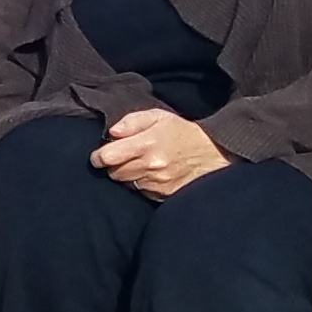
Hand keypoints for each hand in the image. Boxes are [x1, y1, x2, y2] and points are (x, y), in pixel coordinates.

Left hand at [94, 106, 229, 195]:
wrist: (214, 154)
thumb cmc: (183, 133)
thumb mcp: (159, 116)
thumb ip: (132, 121)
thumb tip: (112, 133)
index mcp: (146, 144)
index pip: (108, 157)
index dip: (98, 157)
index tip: (99, 155)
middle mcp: (150, 166)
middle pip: (114, 173)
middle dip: (113, 166)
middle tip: (123, 157)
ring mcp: (157, 183)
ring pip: (126, 183)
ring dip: (126, 176)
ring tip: (139, 164)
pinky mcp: (163, 195)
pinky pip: (140, 192)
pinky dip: (140, 184)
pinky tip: (151, 174)